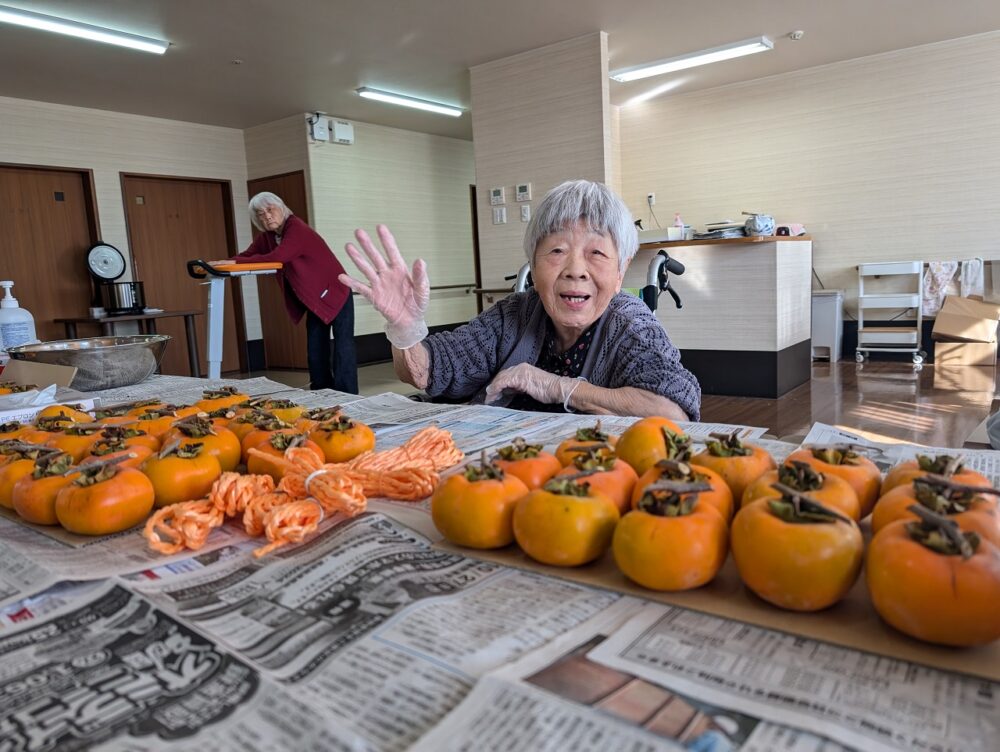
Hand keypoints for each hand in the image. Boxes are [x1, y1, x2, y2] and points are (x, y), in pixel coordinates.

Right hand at [340, 224, 429, 348]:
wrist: (410, 321)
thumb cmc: (417, 303)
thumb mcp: (423, 290)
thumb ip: (420, 276)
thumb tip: (420, 261)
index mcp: (400, 270)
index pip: (392, 251)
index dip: (386, 240)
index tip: (380, 227)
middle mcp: (387, 274)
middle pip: (375, 256)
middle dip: (367, 245)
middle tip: (359, 232)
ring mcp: (379, 284)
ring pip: (366, 269)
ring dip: (357, 258)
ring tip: (349, 247)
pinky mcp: (374, 296)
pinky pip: (361, 288)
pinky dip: (352, 283)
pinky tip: (342, 277)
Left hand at [485, 363, 580, 406]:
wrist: (558, 389)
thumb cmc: (547, 390)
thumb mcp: (529, 387)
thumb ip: (518, 386)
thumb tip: (507, 390)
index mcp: (523, 368)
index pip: (505, 374)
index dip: (497, 383)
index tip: (492, 393)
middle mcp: (520, 367)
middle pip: (501, 375)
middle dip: (493, 386)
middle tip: (488, 397)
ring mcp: (520, 372)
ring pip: (500, 379)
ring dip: (493, 389)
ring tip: (489, 399)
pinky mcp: (521, 378)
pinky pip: (503, 383)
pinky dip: (496, 389)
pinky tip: (493, 396)